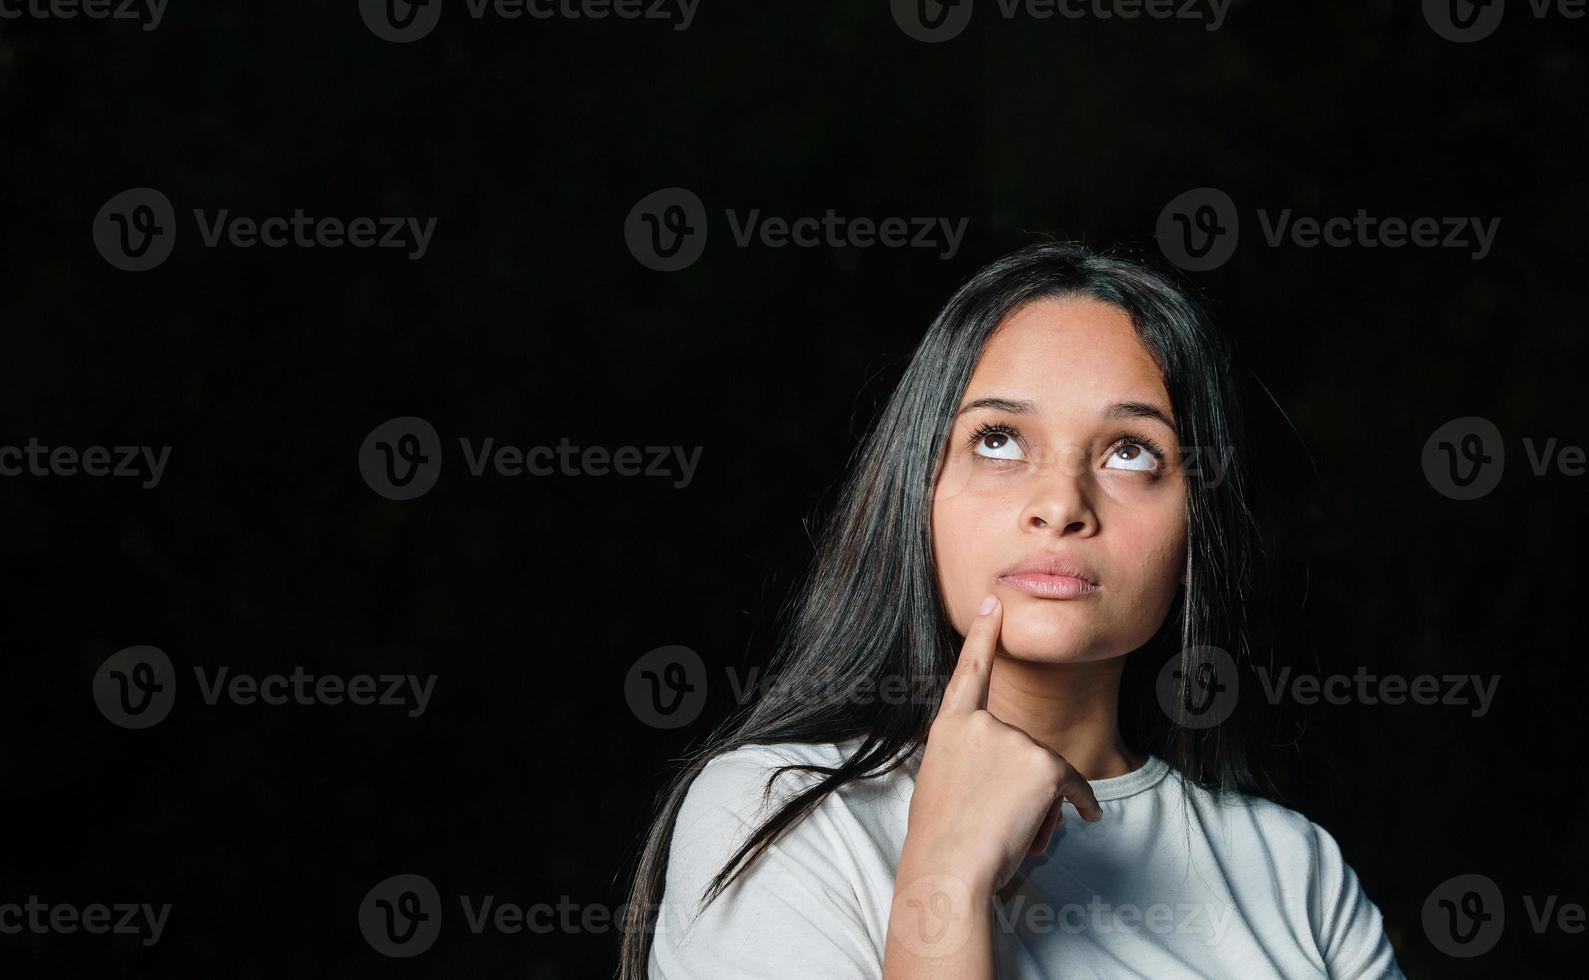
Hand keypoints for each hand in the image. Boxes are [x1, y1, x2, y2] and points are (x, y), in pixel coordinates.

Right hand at [904, 594, 1102, 891]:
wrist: (948, 868)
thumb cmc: (941, 843)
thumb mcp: (944, 786)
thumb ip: (972, 762)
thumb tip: (1006, 777)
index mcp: (949, 729)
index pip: (969, 673)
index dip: (982, 637)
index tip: (993, 603)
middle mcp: (981, 725)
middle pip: (1024, 750)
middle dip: (1024, 788)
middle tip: (993, 823)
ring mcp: (1013, 740)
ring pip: (1047, 772)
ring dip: (1043, 804)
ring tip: (1007, 832)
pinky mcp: (1043, 763)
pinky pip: (1075, 786)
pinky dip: (1081, 805)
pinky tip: (1080, 820)